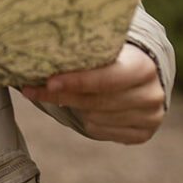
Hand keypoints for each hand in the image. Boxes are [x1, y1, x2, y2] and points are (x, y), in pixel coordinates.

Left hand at [21, 42, 165, 144]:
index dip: (76, 81)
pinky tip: (82, 108)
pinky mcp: (142, 134)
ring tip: (63, 92)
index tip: (48, 81)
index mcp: (143, 67)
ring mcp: (149, 118)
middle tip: (32, 90)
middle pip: (96, 101)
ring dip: (74, 106)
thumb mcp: (107, 47)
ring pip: (94, 117)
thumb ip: (84, 50)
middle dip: (62, 95)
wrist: (144, 76)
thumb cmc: (116, 56)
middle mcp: (150, 95)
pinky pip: (100, 131)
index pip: (106, 78)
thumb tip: (41, 50)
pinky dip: (86, 120)